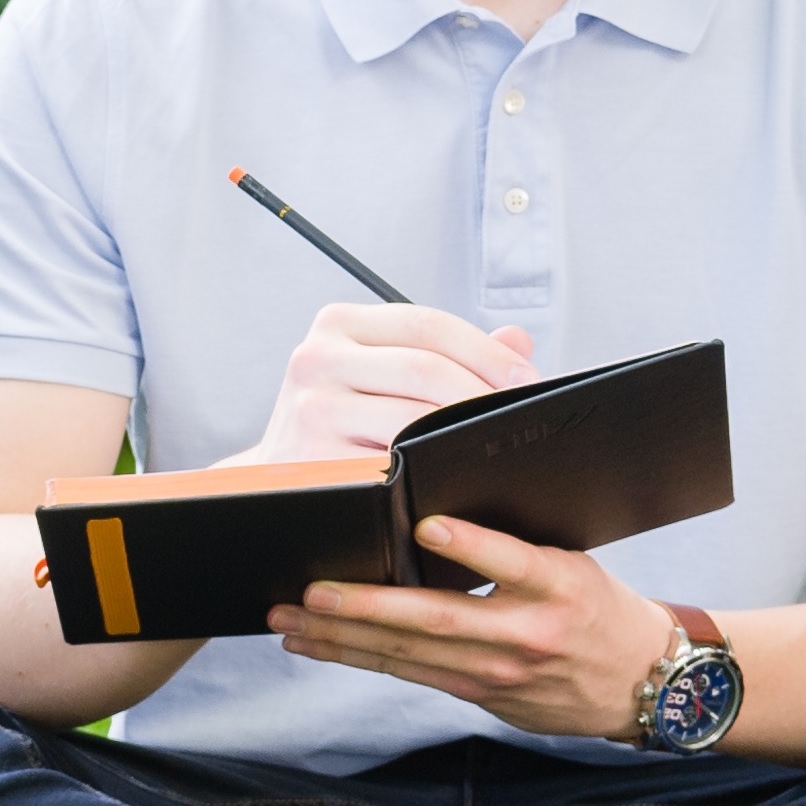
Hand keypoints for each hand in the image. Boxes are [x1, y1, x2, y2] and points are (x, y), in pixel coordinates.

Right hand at [241, 306, 538, 463]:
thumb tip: (518, 341)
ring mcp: (312, 408)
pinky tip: (457, 474)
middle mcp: (317, 357)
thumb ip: (445, 353)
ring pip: (414, 417)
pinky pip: (393, 462)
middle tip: (523, 417)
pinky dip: (432, 468)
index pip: (428, 325)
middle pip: (426, 368)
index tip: (529, 380)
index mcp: (338, 324)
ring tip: (499, 445)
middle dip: (485, 393)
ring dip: (465, 434)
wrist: (276, 481)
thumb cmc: (342, 424)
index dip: (486, 353)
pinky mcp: (314, 457)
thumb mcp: (381, 373)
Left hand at [271, 513, 678, 739]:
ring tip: (290, 621)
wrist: (641, 683)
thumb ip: (514, 549)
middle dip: (368, 608)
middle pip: (439, 620)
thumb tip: (431, 515)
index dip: (471, 545)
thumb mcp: (574, 563)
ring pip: (410, 657)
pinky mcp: (482, 696)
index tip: (425, 523)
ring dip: (344, 640)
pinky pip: (411, 674)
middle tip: (311, 592)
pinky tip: (320, 645)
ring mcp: (501, 673)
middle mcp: (529, 634)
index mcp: (559, 586)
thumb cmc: (597, 606)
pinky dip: (360, 659)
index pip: (513, 562)